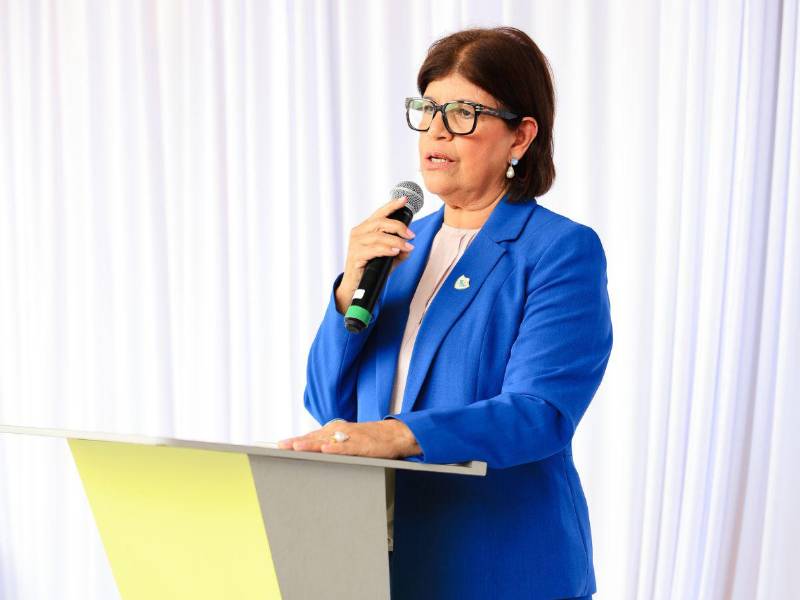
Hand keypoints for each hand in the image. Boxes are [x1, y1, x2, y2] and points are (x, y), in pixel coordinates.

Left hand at [277, 419, 421, 459]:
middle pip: (314, 438)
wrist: (393, 435)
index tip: (279, 445)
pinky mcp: (362, 445)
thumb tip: (313, 453)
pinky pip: (346, 447)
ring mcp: (350, 437)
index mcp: (334, 431)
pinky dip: (335, 448)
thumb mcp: (346, 440)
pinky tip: (325, 450)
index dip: (295, 441)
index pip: (310, 436)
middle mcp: (339, 431)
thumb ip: (330, 445)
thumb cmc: (368, 438)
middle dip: (297, 443)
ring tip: (296, 447)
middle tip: (280, 447)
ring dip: (311, 444)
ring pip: (327, 441)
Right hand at [335, 197, 415, 313]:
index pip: (379, 214)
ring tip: (407, 247)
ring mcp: (355, 244)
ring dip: (396, 240)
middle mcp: (358, 233)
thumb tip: (409, 247)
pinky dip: (386, 249)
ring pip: (378, 236)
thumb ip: (399, 251)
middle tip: (412, 235)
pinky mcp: (355, 256)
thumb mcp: (389, 259)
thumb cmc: (371, 269)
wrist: (356, 287)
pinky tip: (395, 251)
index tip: (405, 200)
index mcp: (365, 229)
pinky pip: (374, 249)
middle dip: (399, 227)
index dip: (392, 205)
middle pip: (380, 222)